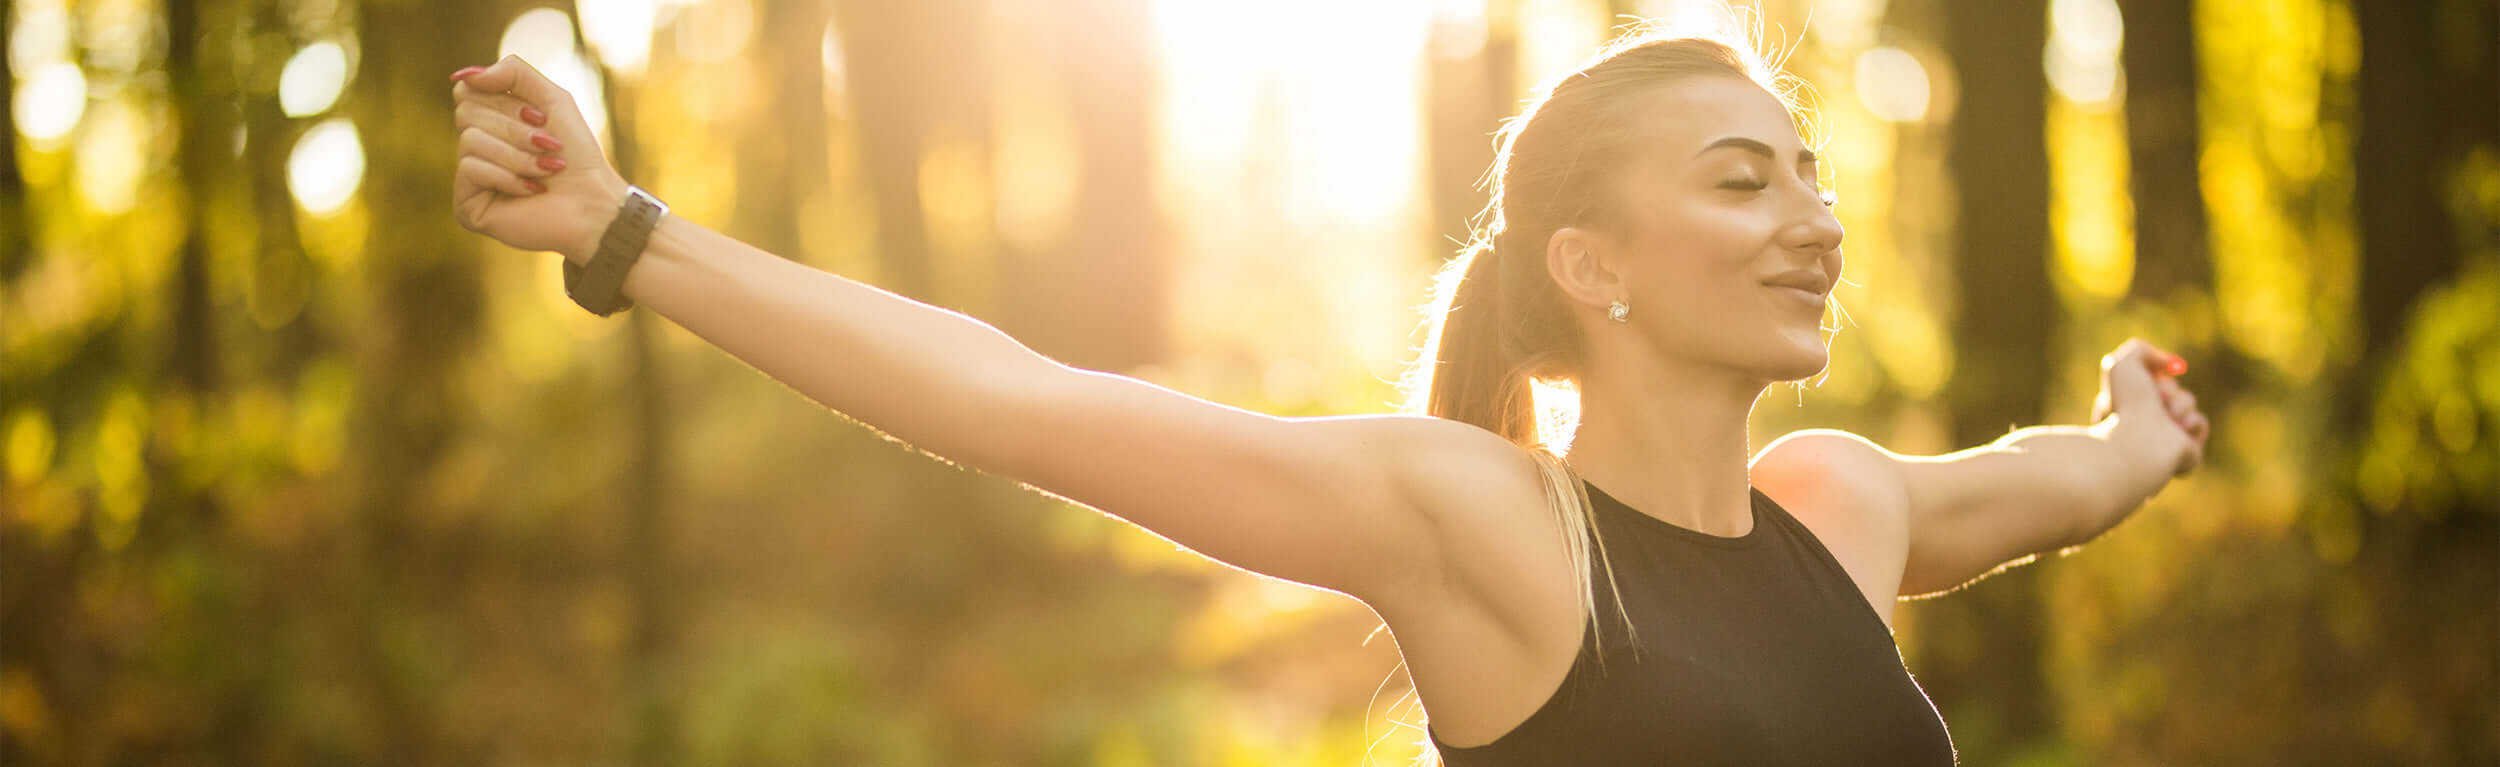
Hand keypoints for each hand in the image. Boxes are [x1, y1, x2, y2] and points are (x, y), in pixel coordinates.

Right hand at [449, 55, 628, 263]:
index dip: (503, 100)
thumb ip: (513, 72)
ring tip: (547, 170)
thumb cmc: (577, 155)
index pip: (468, 90)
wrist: (594, 204)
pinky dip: (508, 177)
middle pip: (466, 112)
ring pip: (470, 140)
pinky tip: (532, 190)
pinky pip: (470, 168)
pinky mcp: (467, 205)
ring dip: (518, 155)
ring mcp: (469, 177)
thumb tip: (462, 77)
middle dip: (515, 129)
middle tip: (549, 145)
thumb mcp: (552, 99)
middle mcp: (475, 148)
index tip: (540, 117)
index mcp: (489, 122)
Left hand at [2091, 338, 2209, 477]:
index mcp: (2120, 404)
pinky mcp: (2186, 451)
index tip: (2144, 381)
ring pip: (2187, 402)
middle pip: (2168, 387)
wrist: (2139, 442)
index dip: (2149, 376)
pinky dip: (2193, 421)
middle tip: (2156, 398)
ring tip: (2167, 415)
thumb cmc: (2126, 404)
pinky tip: (2179, 428)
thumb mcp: (2123, 363)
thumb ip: (2142, 350)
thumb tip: (2173, 366)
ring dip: (2180, 403)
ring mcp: (2164, 437)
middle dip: (2166, 388)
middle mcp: (2140, 422)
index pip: (2146, 379)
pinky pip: (2200, 423)